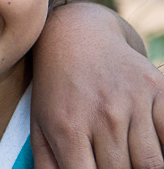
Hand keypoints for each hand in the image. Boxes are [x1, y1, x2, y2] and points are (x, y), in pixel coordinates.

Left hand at [31, 2, 163, 168]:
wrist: (77, 36)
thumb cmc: (56, 88)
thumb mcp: (40, 124)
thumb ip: (47, 165)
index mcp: (68, 127)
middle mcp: (102, 115)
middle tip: (111, 163)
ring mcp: (132, 101)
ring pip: (152, 162)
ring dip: (141, 166)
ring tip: (127, 158)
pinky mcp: (157, 89)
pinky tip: (147, 143)